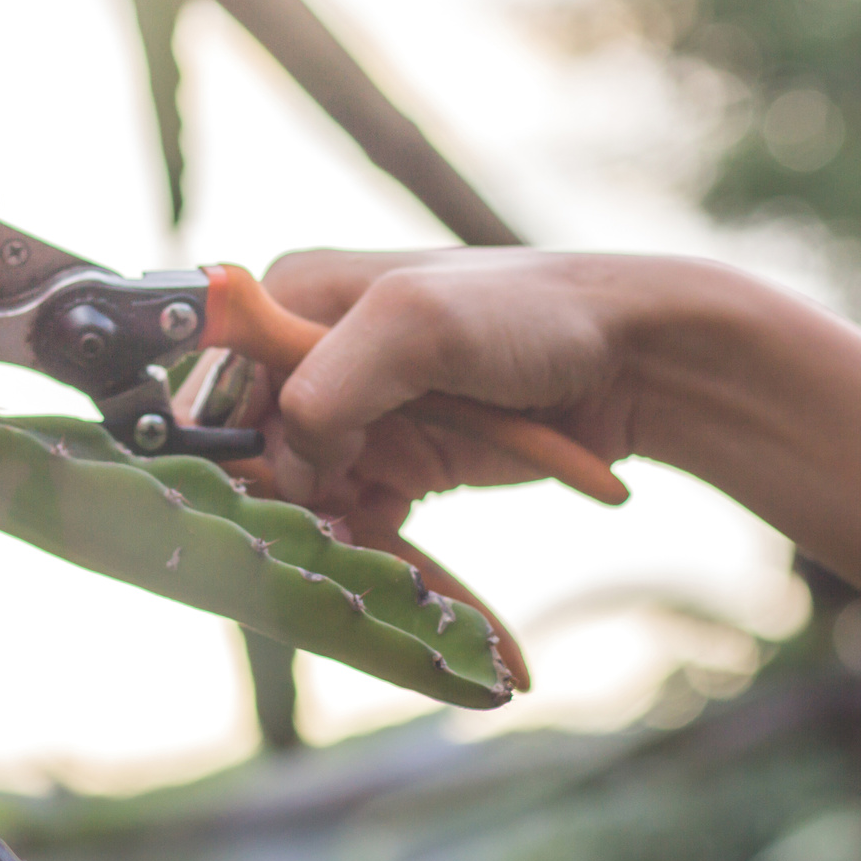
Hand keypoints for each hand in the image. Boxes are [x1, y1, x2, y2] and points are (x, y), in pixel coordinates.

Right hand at [258, 249, 639, 522]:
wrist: (637, 362)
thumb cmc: (531, 316)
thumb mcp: (418, 326)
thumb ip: (331, 381)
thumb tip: (285, 453)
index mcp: (298, 300)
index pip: (223, 389)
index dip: (241, 451)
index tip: (285, 496)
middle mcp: (317, 356)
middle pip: (260, 455)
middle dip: (291, 503)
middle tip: (341, 533)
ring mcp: (360, 413)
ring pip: (307, 499)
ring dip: (334, 535)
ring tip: (380, 553)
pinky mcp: (399, 462)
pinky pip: (359, 520)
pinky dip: (376, 547)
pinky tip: (402, 560)